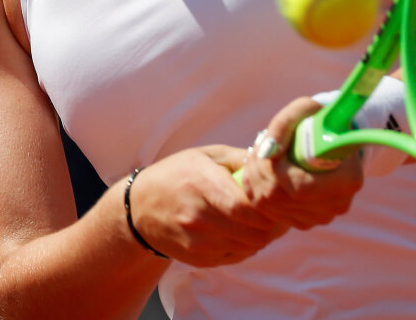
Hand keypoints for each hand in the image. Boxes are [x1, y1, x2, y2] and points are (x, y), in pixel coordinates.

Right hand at [127, 147, 288, 267]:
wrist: (139, 208)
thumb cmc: (177, 174)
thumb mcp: (205, 156)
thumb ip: (240, 158)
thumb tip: (273, 161)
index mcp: (203, 185)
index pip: (247, 208)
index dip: (269, 207)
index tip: (276, 199)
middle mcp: (199, 218)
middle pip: (254, 232)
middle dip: (271, 224)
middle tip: (276, 212)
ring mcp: (198, 242)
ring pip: (249, 247)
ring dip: (261, 236)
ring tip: (258, 220)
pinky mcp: (198, 259)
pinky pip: (236, 256)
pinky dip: (246, 245)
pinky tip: (240, 231)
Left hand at [239, 97, 362, 230]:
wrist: (332, 139)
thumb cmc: (319, 120)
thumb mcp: (306, 109)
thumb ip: (285, 124)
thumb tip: (267, 150)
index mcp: (347, 180)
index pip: (299, 187)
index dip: (273, 168)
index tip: (267, 145)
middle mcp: (336, 205)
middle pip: (280, 197)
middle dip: (259, 169)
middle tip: (258, 146)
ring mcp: (320, 217)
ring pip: (270, 206)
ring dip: (254, 177)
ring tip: (258, 155)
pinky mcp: (304, 221)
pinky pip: (268, 212)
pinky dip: (255, 189)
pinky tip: (258, 170)